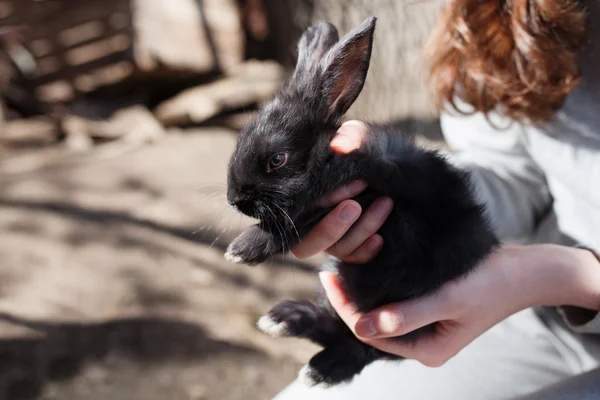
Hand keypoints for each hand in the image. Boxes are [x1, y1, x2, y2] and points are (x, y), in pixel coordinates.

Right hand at [292, 120, 393, 262]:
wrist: (400, 166)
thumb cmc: (370, 150)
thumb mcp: (362, 138)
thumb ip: (350, 137)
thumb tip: (339, 147)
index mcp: (303, 196)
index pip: (293, 213)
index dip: (316, 204)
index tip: (345, 184)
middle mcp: (311, 222)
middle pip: (304, 246)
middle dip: (329, 228)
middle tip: (354, 205)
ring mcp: (333, 239)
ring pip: (337, 250)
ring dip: (360, 229)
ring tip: (385, 202)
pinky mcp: (353, 249)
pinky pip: (354, 261)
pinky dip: (366, 251)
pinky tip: (380, 238)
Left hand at [320, 244, 599, 366]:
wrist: (525, 271)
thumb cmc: (490, 283)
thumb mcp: (449, 298)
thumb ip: (408, 314)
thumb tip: (363, 328)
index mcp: (427, 350)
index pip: (372, 331)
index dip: (346, 306)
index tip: (329, 277)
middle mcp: (423, 342)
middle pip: (374, 322)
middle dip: (350, 298)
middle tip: (330, 268)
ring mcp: (427, 326)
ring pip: (383, 309)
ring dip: (363, 290)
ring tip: (344, 264)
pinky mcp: (431, 309)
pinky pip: (397, 300)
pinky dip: (380, 285)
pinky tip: (368, 264)